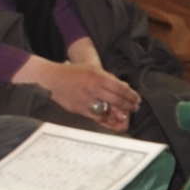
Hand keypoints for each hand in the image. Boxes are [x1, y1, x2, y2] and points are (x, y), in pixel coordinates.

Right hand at [25, 52, 139, 126]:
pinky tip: (112, 120)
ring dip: (119, 114)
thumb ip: (109, 78)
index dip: (131, 95)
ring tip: (126, 115)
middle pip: (116, 100)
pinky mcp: (78, 108)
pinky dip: (106, 119)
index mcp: (98, 76)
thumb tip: (125, 86)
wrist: (52, 78)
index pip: (120, 88)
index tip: (137, 99)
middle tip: (135, 108)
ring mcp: (85, 99)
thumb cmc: (74, 72)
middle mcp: (93, 88)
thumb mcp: (94, 69)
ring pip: (107, 110)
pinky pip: (95, 117)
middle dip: (128, 105)